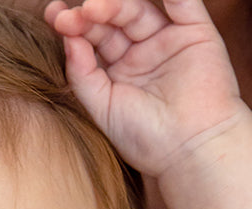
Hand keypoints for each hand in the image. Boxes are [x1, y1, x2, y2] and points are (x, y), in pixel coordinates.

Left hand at [45, 0, 242, 175]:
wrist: (190, 150)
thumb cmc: (146, 139)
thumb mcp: (103, 108)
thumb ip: (83, 74)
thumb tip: (67, 35)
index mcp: (119, 72)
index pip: (93, 39)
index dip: (74, 26)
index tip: (55, 18)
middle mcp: (142, 53)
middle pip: (112, 21)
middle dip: (90, 14)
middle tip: (71, 17)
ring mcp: (168, 41)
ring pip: (138, 10)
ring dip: (115, 4)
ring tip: (94, 8)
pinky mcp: (196, 33)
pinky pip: (182, 3)